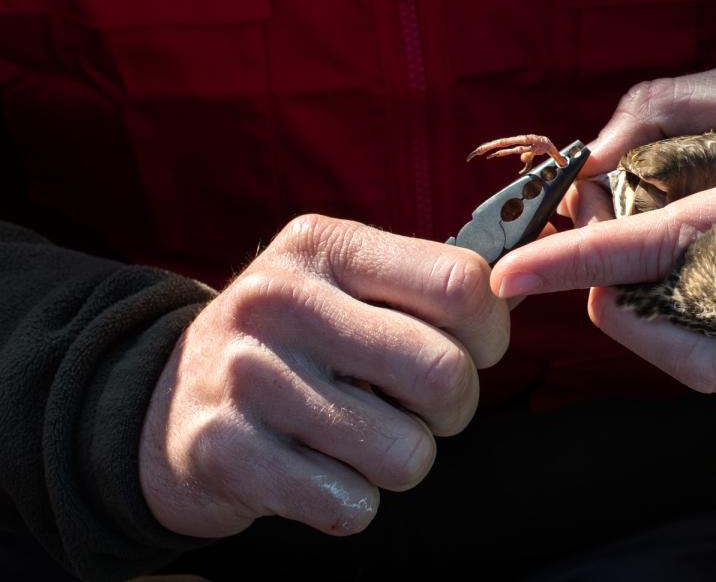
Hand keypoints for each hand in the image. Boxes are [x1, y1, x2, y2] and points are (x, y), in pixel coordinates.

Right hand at [139, 215, 508, 537]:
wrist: (165, 402)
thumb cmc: (292, 340)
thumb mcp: (341, 281)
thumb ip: (423, 285)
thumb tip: (518, 292)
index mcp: (325, 245)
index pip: (462, 285)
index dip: (490, 330)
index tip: (472, 346)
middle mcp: (282, 300)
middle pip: (446, 374)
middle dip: (454, 408)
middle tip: (422, 407)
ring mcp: (249, 377)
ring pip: (408, 453)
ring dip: (402, 458)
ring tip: (362, 434)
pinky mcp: (227, 453)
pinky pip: (352, 504)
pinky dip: (353, 499)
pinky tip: (317, 468)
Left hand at [491, 57, 715, 392]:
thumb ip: (662, 110)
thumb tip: (585, 166)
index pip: (683, 243)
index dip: (586, 260)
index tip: (514, 273)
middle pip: (693, 339)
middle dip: (615, 302)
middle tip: (595, 241)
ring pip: (712, 363)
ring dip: (647, 315)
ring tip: (642, 249)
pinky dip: (690, 312)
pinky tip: (697, 260)